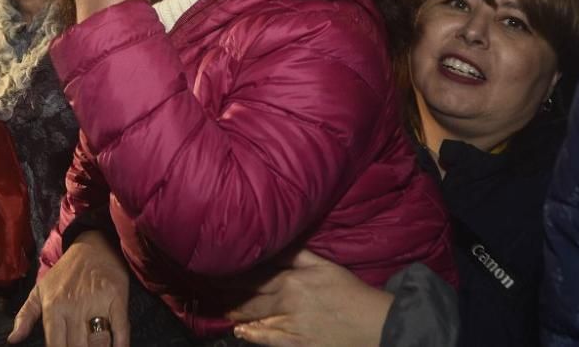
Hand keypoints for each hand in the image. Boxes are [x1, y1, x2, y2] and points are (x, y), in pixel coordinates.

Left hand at [8, 231, 129, 346]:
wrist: (94, 244)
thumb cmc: (66, 271)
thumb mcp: (40, 289)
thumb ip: (24, 316)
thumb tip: (13, 340)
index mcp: (54, 307)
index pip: (56, 346)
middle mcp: (75, 307)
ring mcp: (98, 304)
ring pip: (100, 342)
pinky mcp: (117, 299)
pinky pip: (121, 329)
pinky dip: (120, 343)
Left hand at [228, 249, 393, 346]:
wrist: (374, 324)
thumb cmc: (350, 292)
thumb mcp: (325, 265)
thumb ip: (297, 255)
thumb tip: (275, 242)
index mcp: (293, 278)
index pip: (254, 274)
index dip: (231, 272)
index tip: (212, 268)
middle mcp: (287, 300)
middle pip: (249, 295)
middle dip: (225, 290)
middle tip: (204, 285)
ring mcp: (290, 324)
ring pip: (254, 316)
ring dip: (233, 310)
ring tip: (215, 305)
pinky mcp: (296, 343)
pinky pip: (268, 338)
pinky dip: (252, 334)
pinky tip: (239, 331)